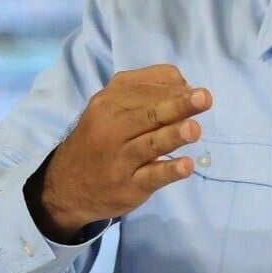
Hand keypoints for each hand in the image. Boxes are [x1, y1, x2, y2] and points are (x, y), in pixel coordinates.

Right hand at [37, 64, 210, 237]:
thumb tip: (187, 87)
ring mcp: (120, 158)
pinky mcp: (128, 185)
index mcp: (110, 100)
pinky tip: (185, 166)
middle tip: (204, 98)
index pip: (146, 88)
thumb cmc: (101, 136)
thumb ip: (145, 92)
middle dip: (178, 105)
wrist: (67, 182)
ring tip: (194, 129)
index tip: (196, 91)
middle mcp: (112, 126)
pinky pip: (151, 177)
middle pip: (149, 113)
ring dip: (173, 135)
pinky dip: (168, 170)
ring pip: (150, 144)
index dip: (176, 88)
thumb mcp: (111, 107)